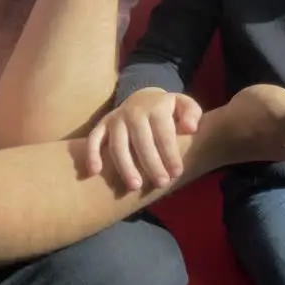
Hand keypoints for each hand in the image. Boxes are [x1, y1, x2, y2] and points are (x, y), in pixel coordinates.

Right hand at [85, 87, 202, 190]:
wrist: (143, 98)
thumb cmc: (168, 110)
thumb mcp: (184, 106)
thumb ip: (192, 114)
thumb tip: (190, 128)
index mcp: (156, 107)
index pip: (164, 133)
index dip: (170, 154)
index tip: (176, 173)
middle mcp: (134, 112)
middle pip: (141, 141)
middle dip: (151, 164)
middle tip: (161, 183)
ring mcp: (116, 118)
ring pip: (117, 144)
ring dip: (125, 166)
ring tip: (135, 186)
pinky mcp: (102, 125)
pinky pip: (93, 139)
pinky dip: (91, 154)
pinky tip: (95, 172)